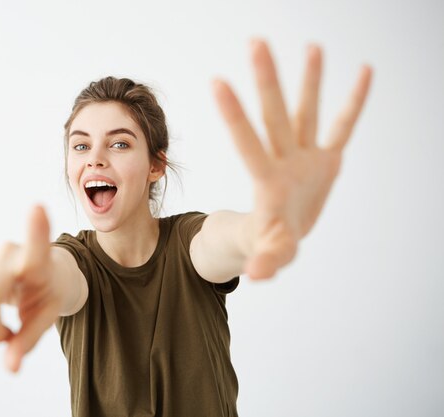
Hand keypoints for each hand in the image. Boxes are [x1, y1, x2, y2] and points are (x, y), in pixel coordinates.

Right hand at [0, 205, 62, 371]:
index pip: (37, 247)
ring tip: (0, 333)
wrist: (47, 273)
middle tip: (6, 340)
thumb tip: (9, 368)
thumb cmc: (50, 293)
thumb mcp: (48, 317)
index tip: (38, 208)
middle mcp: (8, 253)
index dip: (35, 230)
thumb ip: (28, 341)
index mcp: (38, 263)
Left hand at [212, 39, 371, 278]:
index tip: (217, 81)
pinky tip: (363, 72)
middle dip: (267, 81)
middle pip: (275, 115)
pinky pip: (342, 127)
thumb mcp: (271, 252)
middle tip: (256, 42)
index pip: (249, 141)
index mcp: (268, 180)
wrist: (282, 233)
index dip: (235, 115)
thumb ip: (266, 258)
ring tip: (312, 46)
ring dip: (309, 81)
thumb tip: (257, 274)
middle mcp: (284, 159)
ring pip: (306, 112)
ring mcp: (305, 156)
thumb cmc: (270, 242)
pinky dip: (354, 103)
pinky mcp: (326, 160)